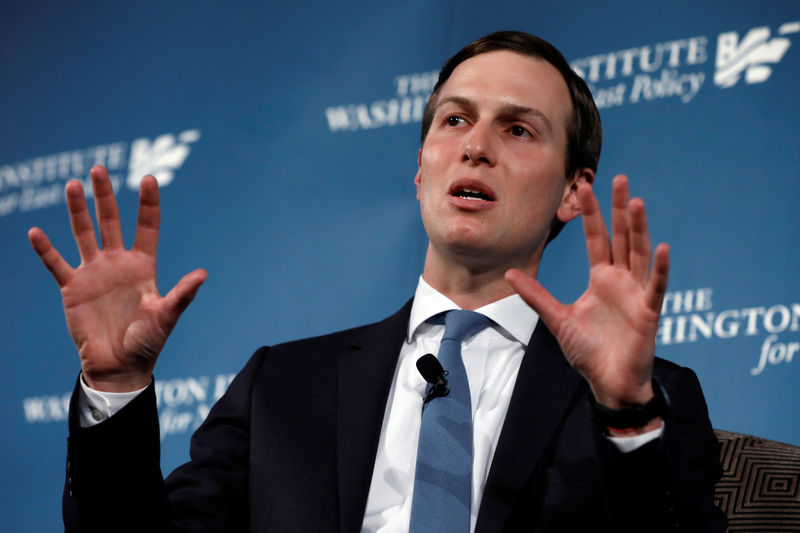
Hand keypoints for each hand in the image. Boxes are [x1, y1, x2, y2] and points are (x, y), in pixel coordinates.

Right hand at [28, 166, 206, 390]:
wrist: (120, 365)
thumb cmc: (148, 342)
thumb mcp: (167, 316)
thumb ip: (182, 294)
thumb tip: (203, 273)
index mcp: (143, 266)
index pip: (147, 227)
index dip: (147, 204)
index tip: (148, 178)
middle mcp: (118, 263)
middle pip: (110, 222)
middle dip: (105, 196)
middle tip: (99, 169)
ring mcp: (94, 273)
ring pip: (83, 234)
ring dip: (76, 211)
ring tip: (72, 185)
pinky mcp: (73, 288)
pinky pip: (56, 264)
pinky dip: (46, 249)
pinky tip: (36, 232)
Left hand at [506, 175, 668, 409]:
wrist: (608, 383)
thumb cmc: (588, 352)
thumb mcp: (557, 319)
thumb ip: (536, 296)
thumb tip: (510, 273)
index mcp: (601, 279)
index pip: (597, 239)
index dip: (592, 214)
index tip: (585, 188)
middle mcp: (620, 280)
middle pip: (621, 237)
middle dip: (619, 209)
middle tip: (618, 179)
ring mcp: (636, 294)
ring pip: (639, 253)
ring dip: (639, 228)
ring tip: (636, 202)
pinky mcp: (648, 312)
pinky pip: (655, 286)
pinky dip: (659, 268)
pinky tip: (662, 247)